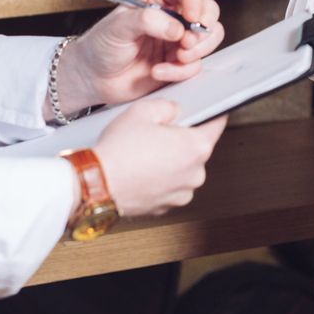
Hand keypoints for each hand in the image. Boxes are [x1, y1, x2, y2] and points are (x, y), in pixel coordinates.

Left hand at [69, 0, 225, 108]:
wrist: (94, 78)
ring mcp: (177, 41)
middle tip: (188, 41)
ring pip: (209, 38)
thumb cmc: (100, 46)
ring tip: (178, 57)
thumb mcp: (118, 27)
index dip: (193, 0)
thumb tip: (176, 27)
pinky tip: (159, 71)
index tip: (191, 17)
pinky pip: (195, 65)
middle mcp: (172, 18)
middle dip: (203, 28)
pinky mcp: (178, 64)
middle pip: (207, 11)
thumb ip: (147, 21)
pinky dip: (180, 71)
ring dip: (198, 50)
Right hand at [91, 101, 227, 216]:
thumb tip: (175, 110)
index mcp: (196, 147)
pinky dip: (159, 178)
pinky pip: (169, 186)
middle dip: (181, 139)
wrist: (96, 184)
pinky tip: (140, 169)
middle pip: (196, 148)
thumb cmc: (119, 150)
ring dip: (170, 161)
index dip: (213, 114)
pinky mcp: (166, 207)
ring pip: (182, 169)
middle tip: (157, 132)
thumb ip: (168, 106)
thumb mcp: (143, 110)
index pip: (217, 124)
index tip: (211, 110)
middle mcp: (195, 174)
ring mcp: (181, 193)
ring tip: (144, 152)